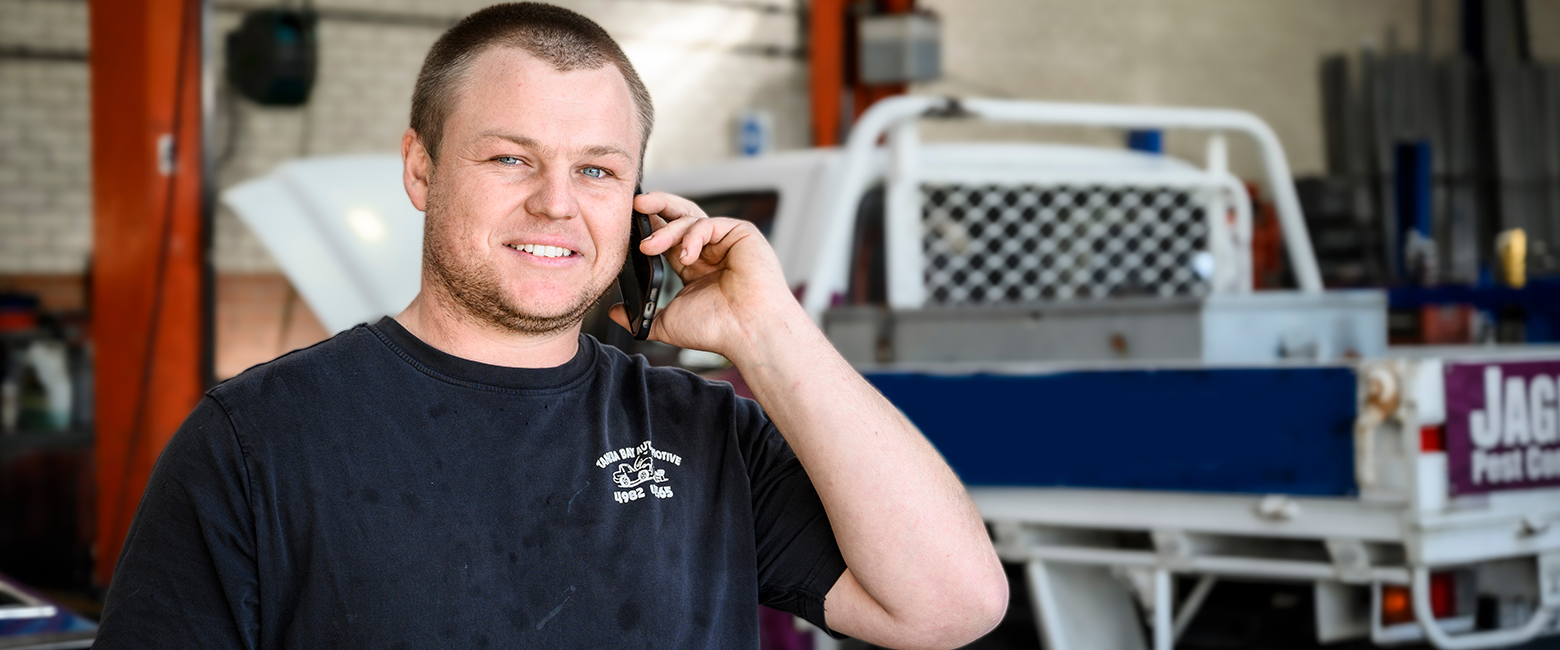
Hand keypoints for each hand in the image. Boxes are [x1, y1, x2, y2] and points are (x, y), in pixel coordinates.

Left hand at [607, 192, 797, 360]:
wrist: (747, 331)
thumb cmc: (716, 329)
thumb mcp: (668, 322)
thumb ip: (642, 316)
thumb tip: (616, 314)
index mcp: (695, 266)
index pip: (669, 237)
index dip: (650, 228)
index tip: (629, 226)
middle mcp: (711, 250)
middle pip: (680, 216)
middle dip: (656, 207)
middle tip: (635, 205)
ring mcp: (727, 240)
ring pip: (690, 219)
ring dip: (666, 230)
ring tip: (649, 246)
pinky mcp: (742, 233)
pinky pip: (709, 223)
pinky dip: (693, 236)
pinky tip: (686, 256)